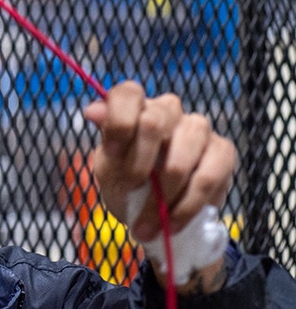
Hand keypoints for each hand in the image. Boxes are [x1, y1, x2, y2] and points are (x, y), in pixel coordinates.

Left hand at [83, 81, 235, 293]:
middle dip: (138, 163)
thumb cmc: (126, 184)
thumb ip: (106, 141)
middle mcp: (167, 110)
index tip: (112, 153)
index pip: (127, 93)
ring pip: (183, 151)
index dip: (119, 121)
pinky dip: (187, 205)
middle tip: (130, 190)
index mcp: (135, 108)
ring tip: (150, 222)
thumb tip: (92, 110)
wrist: (152, 216)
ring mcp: (198, 128)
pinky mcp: (222, 152)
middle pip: (153, 121)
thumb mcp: (108, 168)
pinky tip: (173, 221)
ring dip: (164, 193)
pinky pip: (208, 176)